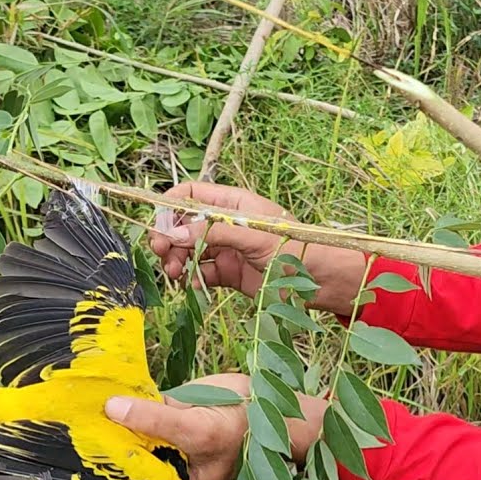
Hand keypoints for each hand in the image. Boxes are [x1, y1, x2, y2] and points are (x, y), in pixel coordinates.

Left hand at [69, 373, 328, 479]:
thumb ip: (156, 421)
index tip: (55, 463)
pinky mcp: (157, 420)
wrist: (272, 405)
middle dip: (84, 452)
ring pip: (115, 442)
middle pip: (109, 470)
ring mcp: (156, 448)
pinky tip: (86, 395)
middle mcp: (156, 477)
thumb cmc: (244, 428)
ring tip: (60, 412)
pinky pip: (127, 417)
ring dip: (93, 428)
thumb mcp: (199, 428)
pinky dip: (110, 407)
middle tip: (50, 432)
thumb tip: (111, 410)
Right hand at [150, 182, 292, 297]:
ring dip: (176, 259)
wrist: (320, 282)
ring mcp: (226, 248)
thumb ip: (213, 231)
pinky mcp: (229, 273)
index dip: (171, 206)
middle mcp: (226, 223)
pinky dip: (191, 278)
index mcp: (233, 202)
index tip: (159, 224)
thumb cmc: (295, 248)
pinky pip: (200, 273)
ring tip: (174, 272)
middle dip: (169, 237)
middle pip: (184, 224)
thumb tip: (173, 233)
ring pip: (189, 250)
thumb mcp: (253, 235)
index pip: (191, 194)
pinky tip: (190, 285)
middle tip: (160, 252)